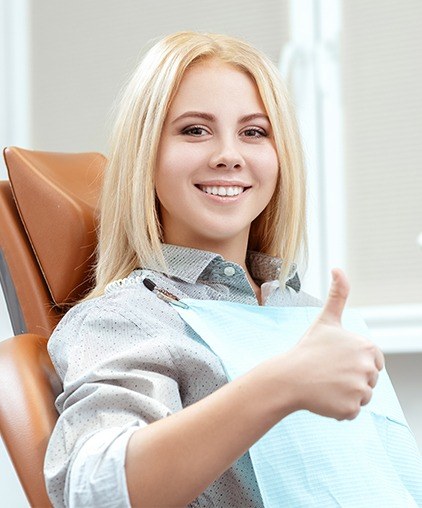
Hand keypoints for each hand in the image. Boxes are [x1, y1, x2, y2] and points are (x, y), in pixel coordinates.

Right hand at [285, 268, 383, 420]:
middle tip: (328, 372)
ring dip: (345, 393)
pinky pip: (351, 411)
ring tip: (325, 384)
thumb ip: (338, 294)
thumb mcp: (326, 320)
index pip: (373, 361)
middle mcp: (368, 368)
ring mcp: (359, 390)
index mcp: (366, 346)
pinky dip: (338, 408)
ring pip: (361, 396)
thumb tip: (338, 267)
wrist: (288, 376)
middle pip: (369, 380)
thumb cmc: (307, 348)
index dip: (354, 361)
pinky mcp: (351, 408)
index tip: (336, 359)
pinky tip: (323, 397)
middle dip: (351, 378)